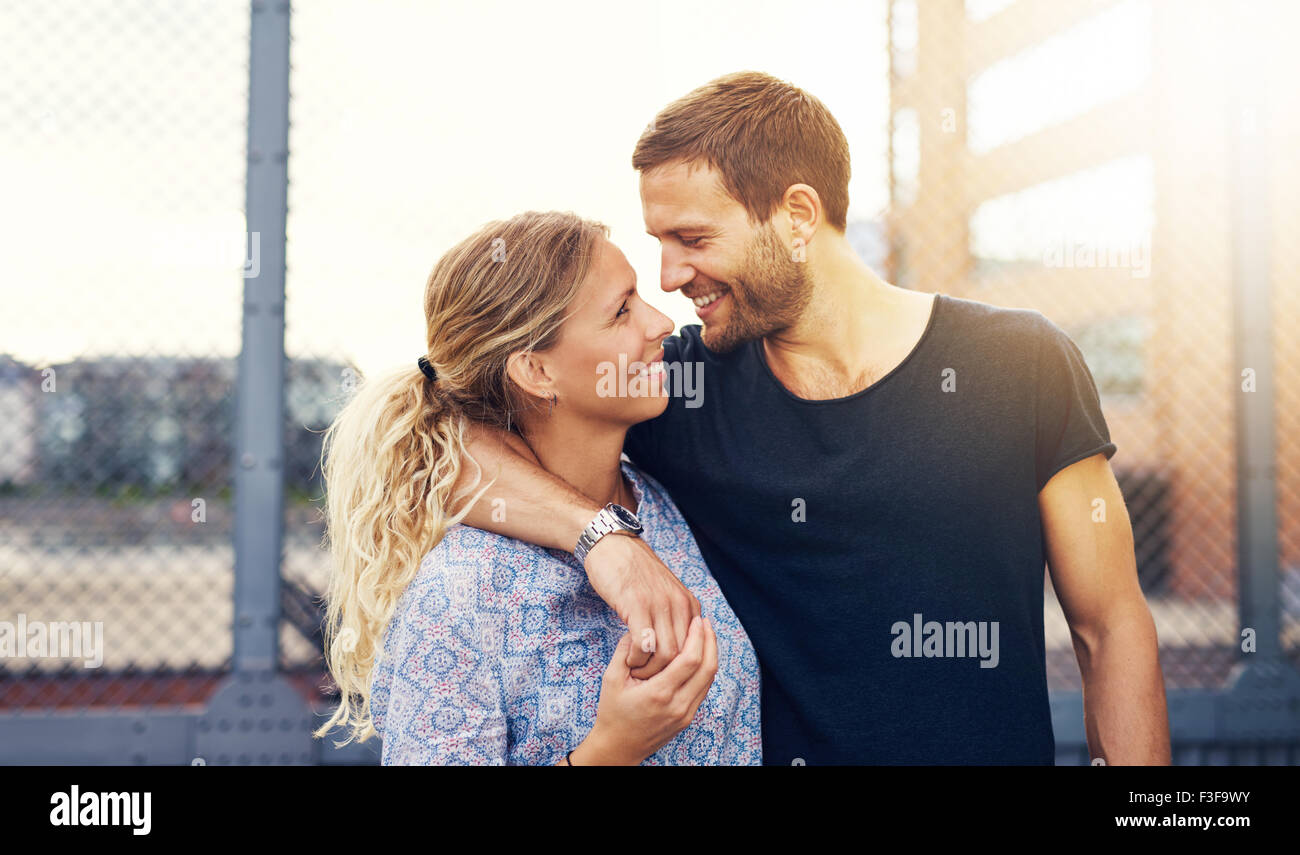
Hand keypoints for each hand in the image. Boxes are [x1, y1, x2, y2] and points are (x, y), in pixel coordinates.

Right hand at [575, 616, 717, 764]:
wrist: (618, 747)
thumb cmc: (612, 713)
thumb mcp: (611, 679)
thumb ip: (624, 651)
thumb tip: (638, 627)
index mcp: (659, 694)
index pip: (690, 660)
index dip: (698, 637)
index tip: (696, 620)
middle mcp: (677, 705)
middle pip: (707, 668)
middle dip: (710, 641)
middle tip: (704, 622)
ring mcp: (685, 714)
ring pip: (709, 679)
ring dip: (711, 654)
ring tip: (704, 635)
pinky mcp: (687, 718)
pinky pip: (703, 689)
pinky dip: (705, 669)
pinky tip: (698, 655)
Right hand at [582, 533, 701, 677]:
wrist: (613, 546)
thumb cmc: (634, 574)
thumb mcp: (664, 593)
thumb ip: (675, 616)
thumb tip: (679, 647)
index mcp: (689, 604)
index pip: (697, 649)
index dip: (681, 668)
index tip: (665, 675)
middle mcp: (680, 605)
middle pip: (684, 656)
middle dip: (666, 674)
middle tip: (650, 679)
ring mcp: (660, 605)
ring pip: (667, 654)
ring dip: (650, 670)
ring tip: (637, 671)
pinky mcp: (638, 606)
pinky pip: (644, 645)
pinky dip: (636, 659)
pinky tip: (628, 659)